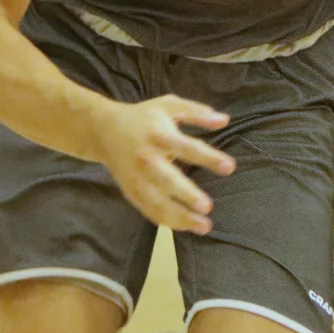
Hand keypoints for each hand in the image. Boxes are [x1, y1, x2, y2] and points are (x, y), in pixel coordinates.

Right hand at [92, 95, 235, 234]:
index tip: (230, 167)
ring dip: (179, 217)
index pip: (187, 147)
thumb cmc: (143, 117)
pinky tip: (184, 227)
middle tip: (207, 207)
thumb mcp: (169, 105)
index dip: (208, 158)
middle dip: (186, 195)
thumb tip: (225, 120)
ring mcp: (136, 177)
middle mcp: (147, 158)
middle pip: (167, 179)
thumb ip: (197, 112)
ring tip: (203, 226)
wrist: (103, 129)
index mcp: (160, 135)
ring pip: (157, 201)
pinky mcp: (130, 190)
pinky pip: (148, 209)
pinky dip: (165, 220)